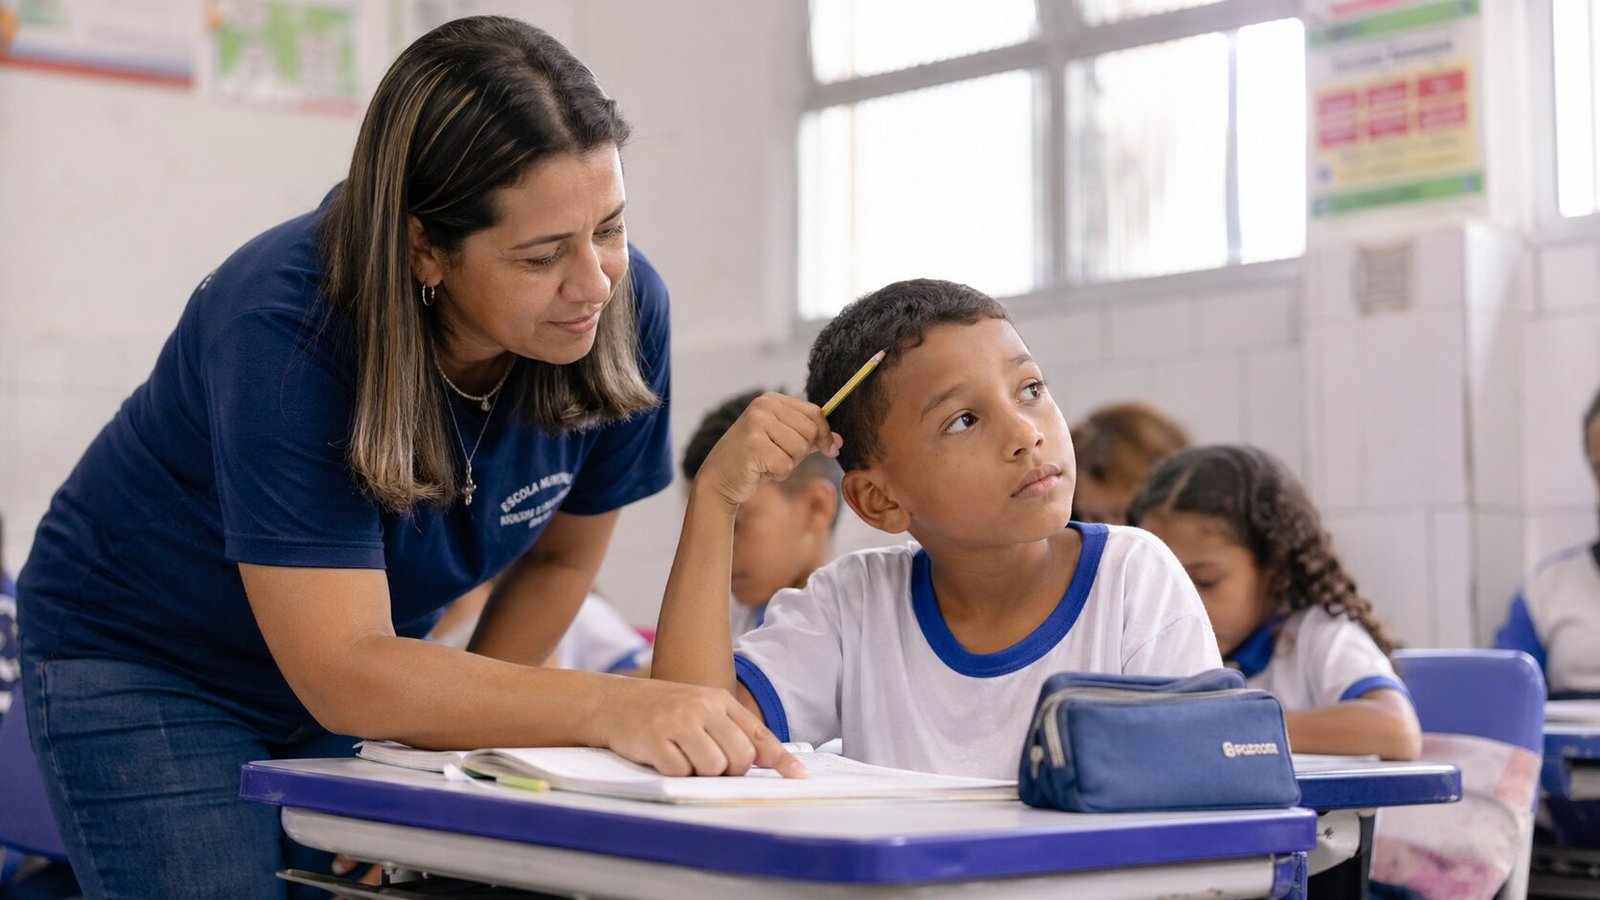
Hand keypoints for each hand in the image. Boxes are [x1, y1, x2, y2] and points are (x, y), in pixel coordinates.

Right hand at [595, 677, 806, 777]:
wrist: (613, 702)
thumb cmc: (663, 710)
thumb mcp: (702, 710)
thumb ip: (736, 731)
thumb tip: (775, 761)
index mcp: (718, 700)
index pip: (758, 734)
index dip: (780, 759)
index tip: (798, 776)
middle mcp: (701, 708)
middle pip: (741, 755)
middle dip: (731, 770)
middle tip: (711, 763)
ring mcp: (677, 722)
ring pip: (714, 766)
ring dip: (702, 772)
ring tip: (685, 758)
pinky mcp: (654, 740)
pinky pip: (681, 772)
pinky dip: (676, 773)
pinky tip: (664, 758)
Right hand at [696, 392, 839, 510]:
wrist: (718, 479)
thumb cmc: (754, 460)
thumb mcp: (783, 441)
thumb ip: (810, 437)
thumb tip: (839, 441)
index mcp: (771, 399)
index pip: (814, 412)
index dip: (825, 434)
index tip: (830, 448)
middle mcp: (763, 406)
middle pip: (810, 431)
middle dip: (800, 452)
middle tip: (778, 456)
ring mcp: (756, 424)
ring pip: (799, 448)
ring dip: (788, 463)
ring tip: (767, 462)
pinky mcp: (753, 445)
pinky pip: (786, 464)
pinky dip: (777, 474)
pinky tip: (760, 470)